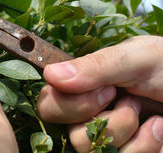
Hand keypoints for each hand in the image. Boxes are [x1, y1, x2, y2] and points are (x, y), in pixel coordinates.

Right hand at [37, 35, 162, 151]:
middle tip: (130, 101)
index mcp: (83, 85)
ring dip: (129, 133)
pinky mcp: (128, 150)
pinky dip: (146, 146)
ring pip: (95, 150)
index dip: (71, 105)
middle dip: (106, 121)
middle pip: (71, 133)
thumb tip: (50, 75)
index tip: (106, 92)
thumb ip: (95, 66)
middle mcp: (89, 112)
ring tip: (151, 115)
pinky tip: (159, 129)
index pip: (49, 104)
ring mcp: (109, 135)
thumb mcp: (136, 58)